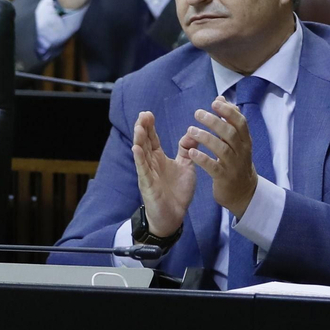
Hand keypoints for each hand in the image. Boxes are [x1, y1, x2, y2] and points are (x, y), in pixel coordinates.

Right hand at [131, 111, 194, 237]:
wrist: (174, 216)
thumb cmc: (177, 192)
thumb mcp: (186, 166)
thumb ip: (188, 149)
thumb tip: (193, 132)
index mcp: (159, 158)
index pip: (152, 139)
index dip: (150, 126)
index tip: (148, 113)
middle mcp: (151, 163)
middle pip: (145, 143)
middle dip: (143, 128)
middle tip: (143, 114)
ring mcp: (148, 173)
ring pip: (141, 153)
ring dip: (139, 140)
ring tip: (139, 126)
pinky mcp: (148, 184)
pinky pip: (143, 170)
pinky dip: (139, 159)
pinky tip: (136, 148)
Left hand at [178, 96, 260, 218]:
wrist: (242, 191)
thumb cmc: (236, 161)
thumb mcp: (237, 141)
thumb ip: (229, 120)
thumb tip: (221, 98)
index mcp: (245, 140)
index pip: (240, 122)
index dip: (228, 111)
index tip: (214, 102)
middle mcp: (241, 151)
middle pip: (229, 133)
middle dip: (214, 121)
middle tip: (198, 113)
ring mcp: (233, 165)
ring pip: (221, 148)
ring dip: (206, 138)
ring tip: (191, 130)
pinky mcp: (224, 178)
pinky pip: (213, 167)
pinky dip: (203, 158)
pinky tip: (192, 152)